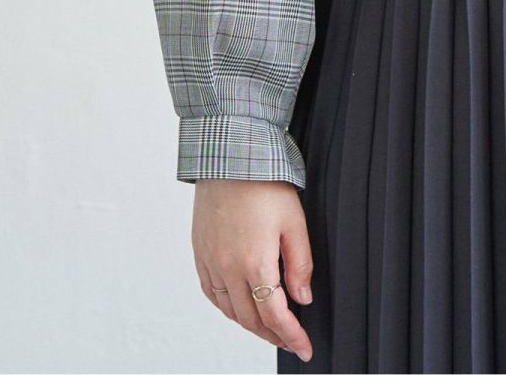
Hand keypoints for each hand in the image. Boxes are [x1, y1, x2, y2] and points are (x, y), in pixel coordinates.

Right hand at [192, 179, 314, 362]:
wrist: (229, 157)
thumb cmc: (265, 184)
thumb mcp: (295, 222)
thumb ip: (300, 264)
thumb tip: (303, 300)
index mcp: (254, 263)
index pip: (275, 316)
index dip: (291, 336)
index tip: (306, 348)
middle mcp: (227, 269)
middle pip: (251, 320)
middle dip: (274, 335)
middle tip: (292, 341)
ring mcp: (210, 262)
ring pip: (230, 311)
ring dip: (251, 325)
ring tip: (271, 328)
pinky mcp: (200, 253)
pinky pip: (212, 294)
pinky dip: (228, 309)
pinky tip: (241, 308)